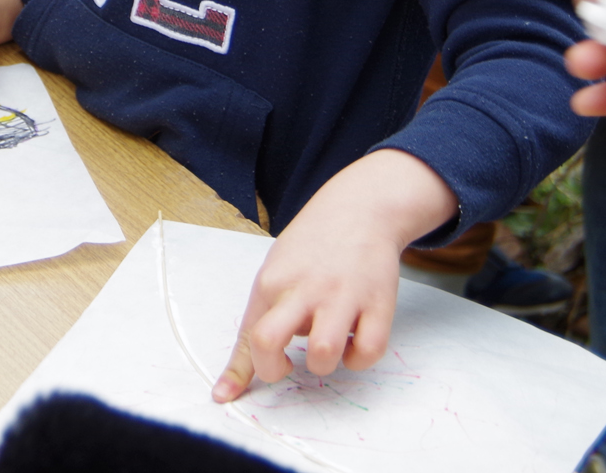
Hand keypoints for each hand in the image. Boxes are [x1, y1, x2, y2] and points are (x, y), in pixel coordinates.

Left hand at [213, 149, 457, 400]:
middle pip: (270, 341)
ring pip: (323, 355)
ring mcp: (342, 296)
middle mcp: (304, 289)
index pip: (248, 335)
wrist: (360, 208)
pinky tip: (354, 342)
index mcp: (273, 282)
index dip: (236, 375)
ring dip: (322, 365)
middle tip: (286, 364)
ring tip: (324, 346)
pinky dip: (359, 359)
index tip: (227, 397)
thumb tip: (232, 378)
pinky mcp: (379, 302)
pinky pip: (368, 351)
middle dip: (274, 369)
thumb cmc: (311, 248)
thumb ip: (261, 318)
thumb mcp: (277, 272)